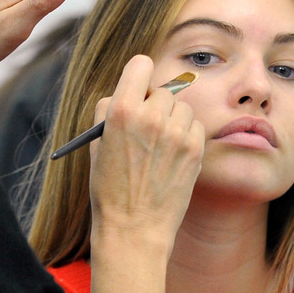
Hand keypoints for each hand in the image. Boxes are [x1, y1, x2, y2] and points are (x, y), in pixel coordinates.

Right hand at [88, 55, 203, 292]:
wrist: (134, 227)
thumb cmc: (111, 186)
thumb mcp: (99, 142)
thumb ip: (113, 109)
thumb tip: (131, 89)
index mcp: (122, 110)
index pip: (140, 64)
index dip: (138, 75)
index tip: (139, 86)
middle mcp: (152, 116)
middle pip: (162, 89)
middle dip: (154, 104)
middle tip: (147, 129)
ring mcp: (177, 132)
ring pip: (181, 106)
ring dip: (173, 119)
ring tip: (160, 146)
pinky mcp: (194, 147)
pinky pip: (194, 125)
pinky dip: (186, 134)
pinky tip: (172, 156)